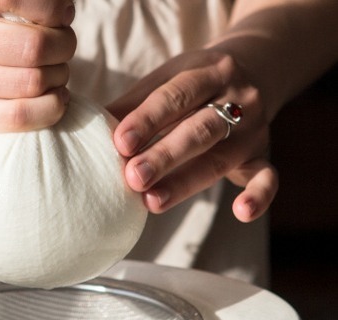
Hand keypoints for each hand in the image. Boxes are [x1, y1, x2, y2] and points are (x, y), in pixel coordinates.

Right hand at [0, 0, 76, 138]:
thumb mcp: (1, 5)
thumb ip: (30, 4)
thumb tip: (63, 14)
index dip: (51, 9)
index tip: (61, 16)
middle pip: (32, 46)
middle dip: (63, 46)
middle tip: (63, 46)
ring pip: (32, 82)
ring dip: (59, 76)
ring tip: (55, 71)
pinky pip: (21, 115)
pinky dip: (51, 106)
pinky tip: (53, 96)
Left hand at [107, 49, 277, 222]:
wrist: (251, 70)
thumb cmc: (189, 84)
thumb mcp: (164, 80)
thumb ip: (130, 106)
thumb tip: (88, 133)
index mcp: (208, 71)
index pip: (176, 96)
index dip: (147, 120)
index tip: (119, 143)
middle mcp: (237, 98)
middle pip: (199, 130)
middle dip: (164, 155)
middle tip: (133, 177)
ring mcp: (253, 129)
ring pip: (220, 158)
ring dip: (185, 182)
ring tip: (152, 202)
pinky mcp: (261, 155)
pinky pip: (268, 177)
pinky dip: (259, 196)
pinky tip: (242, 213)